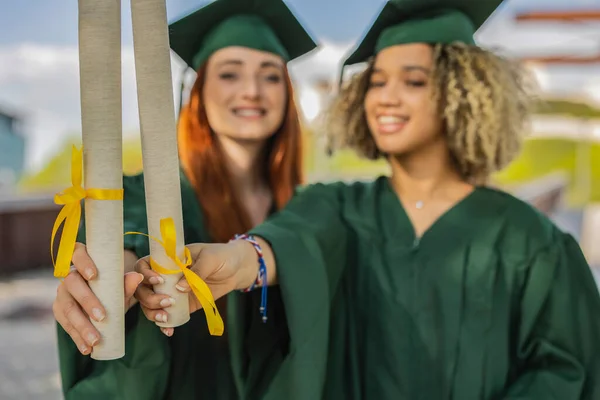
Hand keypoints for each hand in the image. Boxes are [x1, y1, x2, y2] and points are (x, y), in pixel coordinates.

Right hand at [52, 243, 143, 354]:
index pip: (77, 254)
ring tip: (95, 340)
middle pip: (72, 285)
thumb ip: (127, 283)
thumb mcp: (121, 285)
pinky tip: (87, 349)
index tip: (93, 275)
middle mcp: (69, 276)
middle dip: (87, 301)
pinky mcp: (59, 311)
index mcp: (82, 261)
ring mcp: (62, 294)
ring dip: (82, 326)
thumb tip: (138, 277)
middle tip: (102, 317)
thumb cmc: (112, 287)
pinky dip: (77, 338)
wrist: (103, 299)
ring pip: (68, 309)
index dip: (83, 262)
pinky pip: (66, 325)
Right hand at [134, 240, 256, 335]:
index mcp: (168, 259)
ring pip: (150, 304)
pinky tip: (168, 330)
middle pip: (143, 289)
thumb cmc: (222, 257)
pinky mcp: (182, 305)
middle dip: (150, 298)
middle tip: (167, 302)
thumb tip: (179, 289)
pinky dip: (165, 324)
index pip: (144, 265)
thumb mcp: (210, 259)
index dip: (145, 274)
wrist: (237, 269)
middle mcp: (166, 276)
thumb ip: (196, 271)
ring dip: (153, 313)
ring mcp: (172, 292)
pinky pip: (168, 315)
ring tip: (166, 318)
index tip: (158, 280)